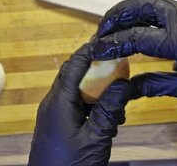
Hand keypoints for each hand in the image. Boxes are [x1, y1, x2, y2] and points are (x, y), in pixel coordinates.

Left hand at [29, 43, 130, 165]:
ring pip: (77, 91)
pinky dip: (92, 106)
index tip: (108, 40)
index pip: (75, 64)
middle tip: (119, 64)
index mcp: (59, 102)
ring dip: (97, 91)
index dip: (91, 50)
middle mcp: (53, 104)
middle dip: (97, 69)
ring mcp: (53, 115)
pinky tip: (110, 119)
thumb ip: (110, 109)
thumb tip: (123, 83)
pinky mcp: (57, 126)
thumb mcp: (96, 137)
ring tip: (119, 101)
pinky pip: (75, 106)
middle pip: (75, 75)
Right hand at [93, 0, 176, 99]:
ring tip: (113, 23)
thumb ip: (152, 85)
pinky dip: (143, 10)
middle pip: (139, 7)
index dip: (112, 44)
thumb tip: (124, 88)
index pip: (136, 37)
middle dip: (115, 16)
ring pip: (149, 0)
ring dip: (128, 9)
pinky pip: (162, 3)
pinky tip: (135, 22)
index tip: (96, 49)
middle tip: (101, 30)